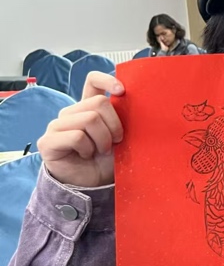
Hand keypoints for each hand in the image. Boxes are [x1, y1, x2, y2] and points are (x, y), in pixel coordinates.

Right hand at [36, 71, 124, 187]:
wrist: (95, 185)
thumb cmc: (108, 160)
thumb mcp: (120, 136)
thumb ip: (121, 118)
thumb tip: (133, 100)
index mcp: (88, 107)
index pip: (92, 81)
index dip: (107, 80)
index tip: (122, 91)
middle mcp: (71, 113)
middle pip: (98, 103)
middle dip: (114, 125)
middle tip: (114, 142)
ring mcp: (57, 126)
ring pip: (89, 119)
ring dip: (102, 140)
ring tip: (99, 151)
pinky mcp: (48, 141)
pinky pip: (77, 137)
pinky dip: (88, 149)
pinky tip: (86, 156)